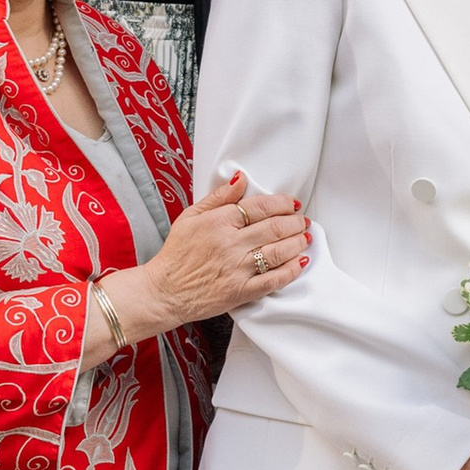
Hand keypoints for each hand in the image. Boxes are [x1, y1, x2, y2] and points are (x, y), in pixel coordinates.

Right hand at [127, 170, 307, 332]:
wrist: (165, 291)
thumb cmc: (176, 253)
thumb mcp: (190, 217)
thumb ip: (218, 197)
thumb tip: (240, 178)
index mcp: (219, 222)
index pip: (259, 207)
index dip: (281, 204)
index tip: (291, 204)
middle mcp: (230, 244)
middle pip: (274, 228)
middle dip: (294, 222)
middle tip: (302, 220)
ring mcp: (237, 269)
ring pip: (278, 252)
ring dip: (297, 243)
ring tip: (305, 237)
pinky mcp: (241, 291)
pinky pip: (273, 280)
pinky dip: (291, 270)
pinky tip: (300, 262)